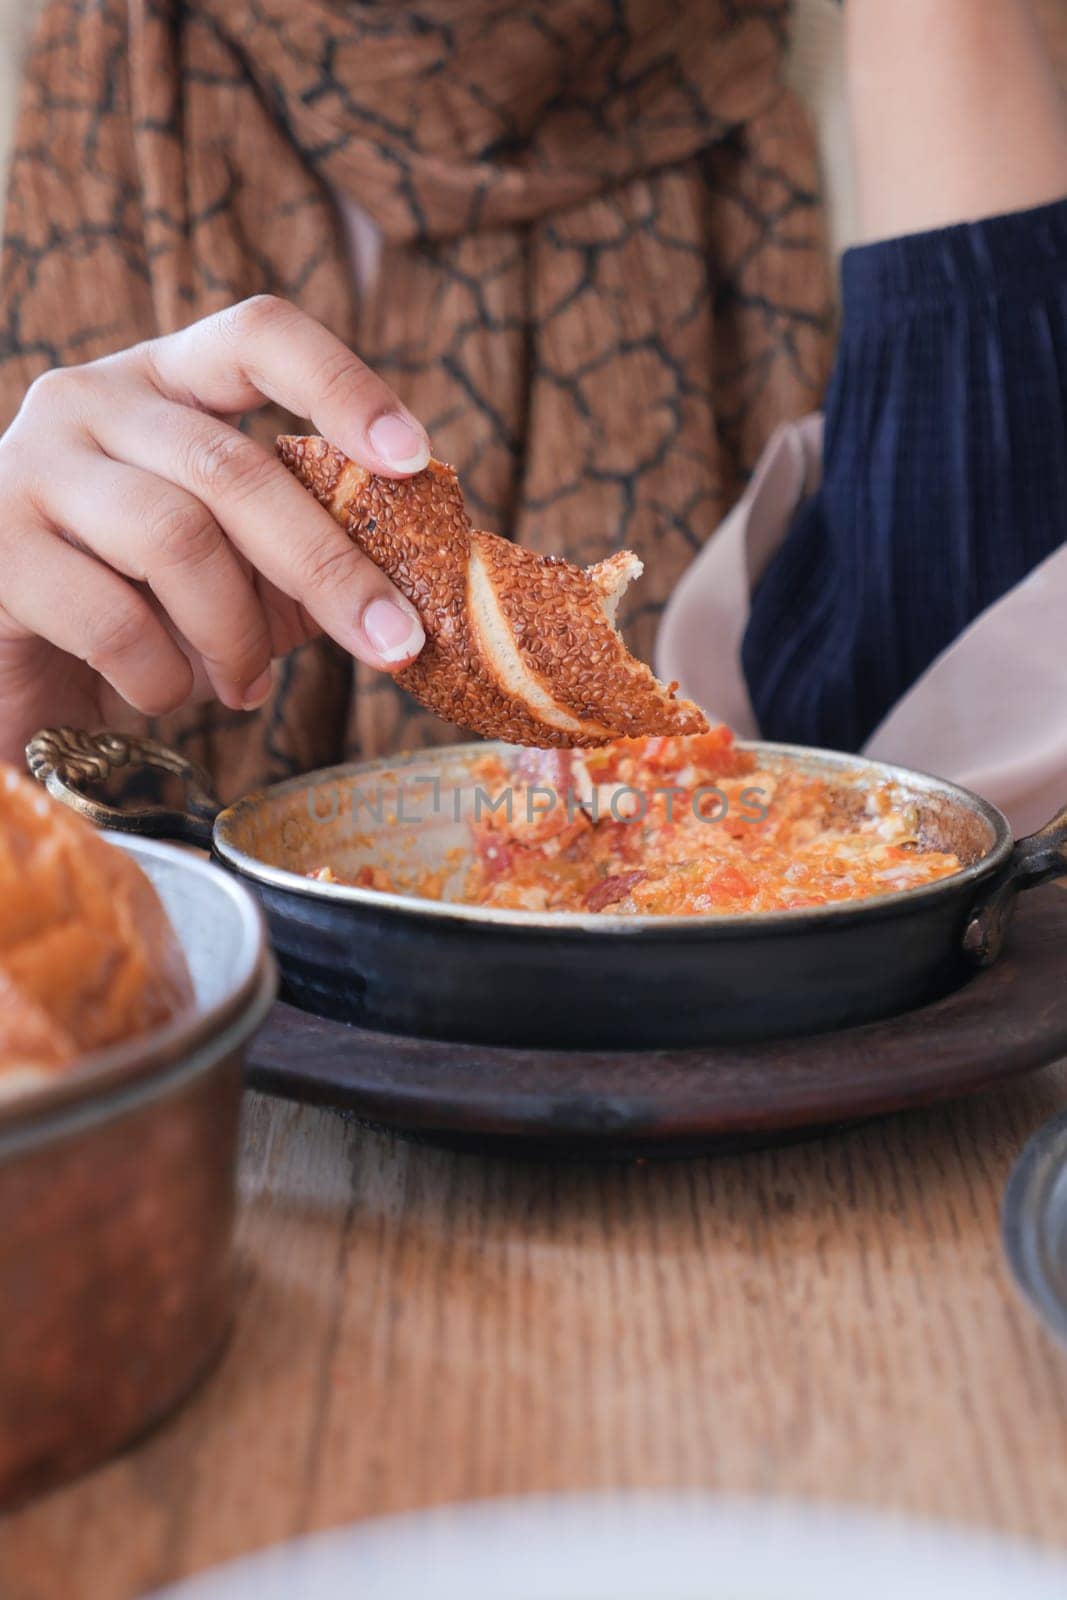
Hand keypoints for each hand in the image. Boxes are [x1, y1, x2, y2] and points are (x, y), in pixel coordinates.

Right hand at [0, 295, 431, 763]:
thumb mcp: (237, 572)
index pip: (257, 335)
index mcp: (165, 382)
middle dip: (328, 567)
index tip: (413, 458)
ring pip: (176, 540)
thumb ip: (308, 557)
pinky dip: (164, 677)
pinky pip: (114, 620)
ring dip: (236, 635)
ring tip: (246, 688)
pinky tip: (166, 692)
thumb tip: (417, 585)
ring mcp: (31, 469)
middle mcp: (91, 402)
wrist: (11, 663)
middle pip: (232, 468)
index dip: (342, 387)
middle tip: (394, 641)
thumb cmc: (137, 604)